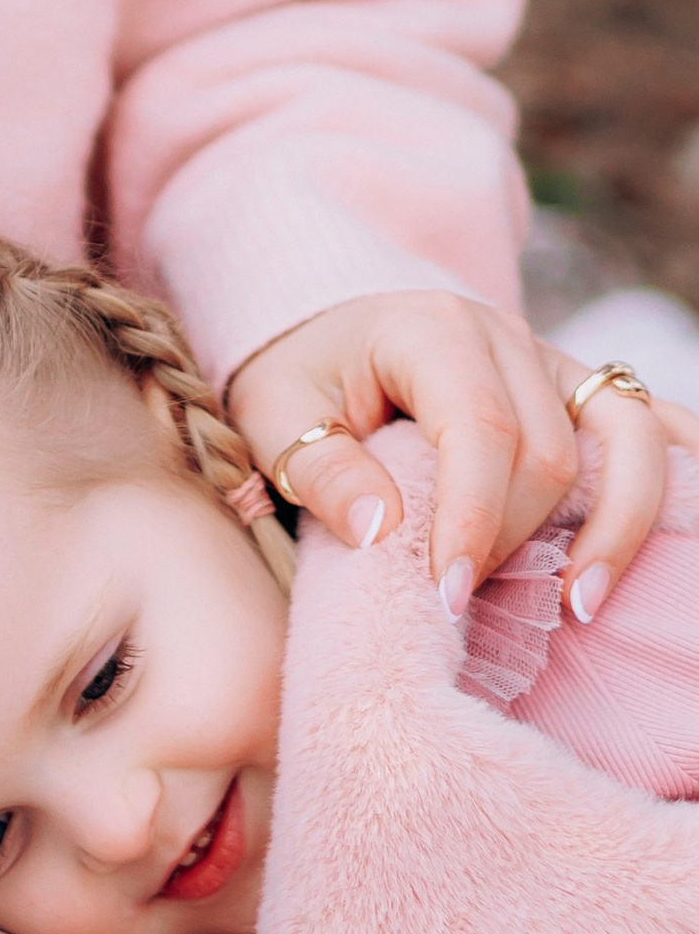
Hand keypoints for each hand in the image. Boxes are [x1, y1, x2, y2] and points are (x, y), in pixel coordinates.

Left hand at [227, 288, 698, 615]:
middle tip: (462, 600)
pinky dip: (668, 473)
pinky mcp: (574, 389)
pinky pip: (647, 422)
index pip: (481, 428)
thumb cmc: (297, 378)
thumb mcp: (275, 416)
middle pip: (549, 447)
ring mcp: (550, 359)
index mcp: (430, 329)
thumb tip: (381, 531)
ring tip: (579, 603)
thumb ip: (320, 469)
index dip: (475, 518)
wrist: (322, 333)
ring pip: (623, 435)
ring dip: (616, 523)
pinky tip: (673, 537)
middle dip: (516, 537)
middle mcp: (504, 335)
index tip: (448, 594)